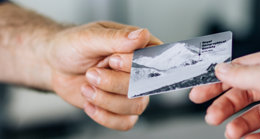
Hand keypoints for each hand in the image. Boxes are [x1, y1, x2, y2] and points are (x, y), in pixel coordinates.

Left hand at [45, 21, 161, 129]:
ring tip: (87, 88)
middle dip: (113, 83)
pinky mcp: (121, 108)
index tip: (112, 60)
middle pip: (144, 85)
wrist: (55, 65)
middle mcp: (141, 70)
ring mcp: (132, 90)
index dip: (135, 65)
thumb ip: (117, 38)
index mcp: (140, 47)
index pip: (155, 60)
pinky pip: (126, 122)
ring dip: (107, 100)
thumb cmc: (72, 46)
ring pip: (136, 105)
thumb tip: (142, 35)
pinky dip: (105, 117)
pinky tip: (90, 103)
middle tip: (91, 73)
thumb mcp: (90, 37)